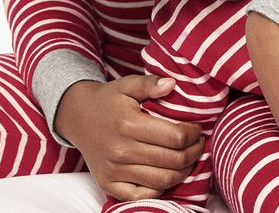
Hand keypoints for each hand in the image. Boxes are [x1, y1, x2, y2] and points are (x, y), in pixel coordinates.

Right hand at [54, 75, 202, 201]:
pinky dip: (160, 188)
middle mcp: (121, 151)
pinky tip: (168, 172)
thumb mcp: (128, 84)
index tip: (198, 128)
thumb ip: (150, 84)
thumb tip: (172, 84)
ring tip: (189, 157)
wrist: (78, 117)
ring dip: (183, 171)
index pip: (175, 137)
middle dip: (194, 152)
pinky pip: (141, 195)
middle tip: (199, 143)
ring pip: (162, 180)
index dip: (194, 134)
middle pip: (172, 160)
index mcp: (129, 124)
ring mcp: (114, 171)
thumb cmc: (108, 100)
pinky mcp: (109, 184)